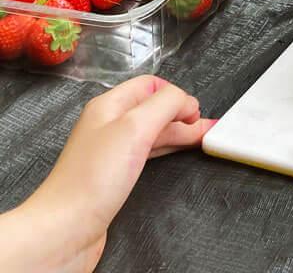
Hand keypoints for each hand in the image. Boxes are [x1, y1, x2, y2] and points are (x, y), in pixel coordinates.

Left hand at [2, 76, 214, 272]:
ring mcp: (110, 152)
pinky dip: (166, 149)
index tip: (194, 111)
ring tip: (201, 138)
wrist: (65, 229)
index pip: (150, 84)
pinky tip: (174, 153)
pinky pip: (145, 154)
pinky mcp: (113, 177)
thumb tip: (185, 100)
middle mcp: (108, 125)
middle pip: (153, 109)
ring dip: (178, 132)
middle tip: (206, 127)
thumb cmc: (92, 179)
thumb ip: (165, 105)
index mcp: (109, 105)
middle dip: (182, 114)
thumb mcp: (135, 127)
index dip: (175, 94)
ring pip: (152, 132)